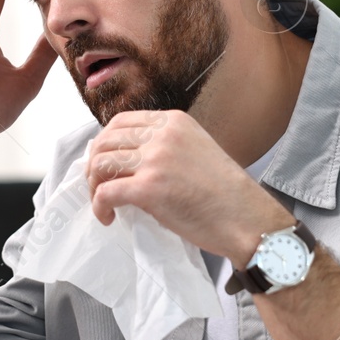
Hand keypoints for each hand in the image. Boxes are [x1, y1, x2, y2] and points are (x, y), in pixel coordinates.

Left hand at [86, 110, 292, 264]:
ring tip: (104, 203)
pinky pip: (105, 192)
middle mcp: (162, 134)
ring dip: (94, 185)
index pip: (121, 121)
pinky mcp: (149, 188)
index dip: (105, 143)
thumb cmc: (225, 194)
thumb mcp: (196, 150)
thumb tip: (128, 160)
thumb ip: (165, 147)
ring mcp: (155, 160)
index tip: (105, 164)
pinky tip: (108, 217)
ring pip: (101, 163)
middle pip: (106, 140)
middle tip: (99, 186)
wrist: (246, 218)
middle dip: (94, 164)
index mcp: (174, 121)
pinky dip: (99, 206)